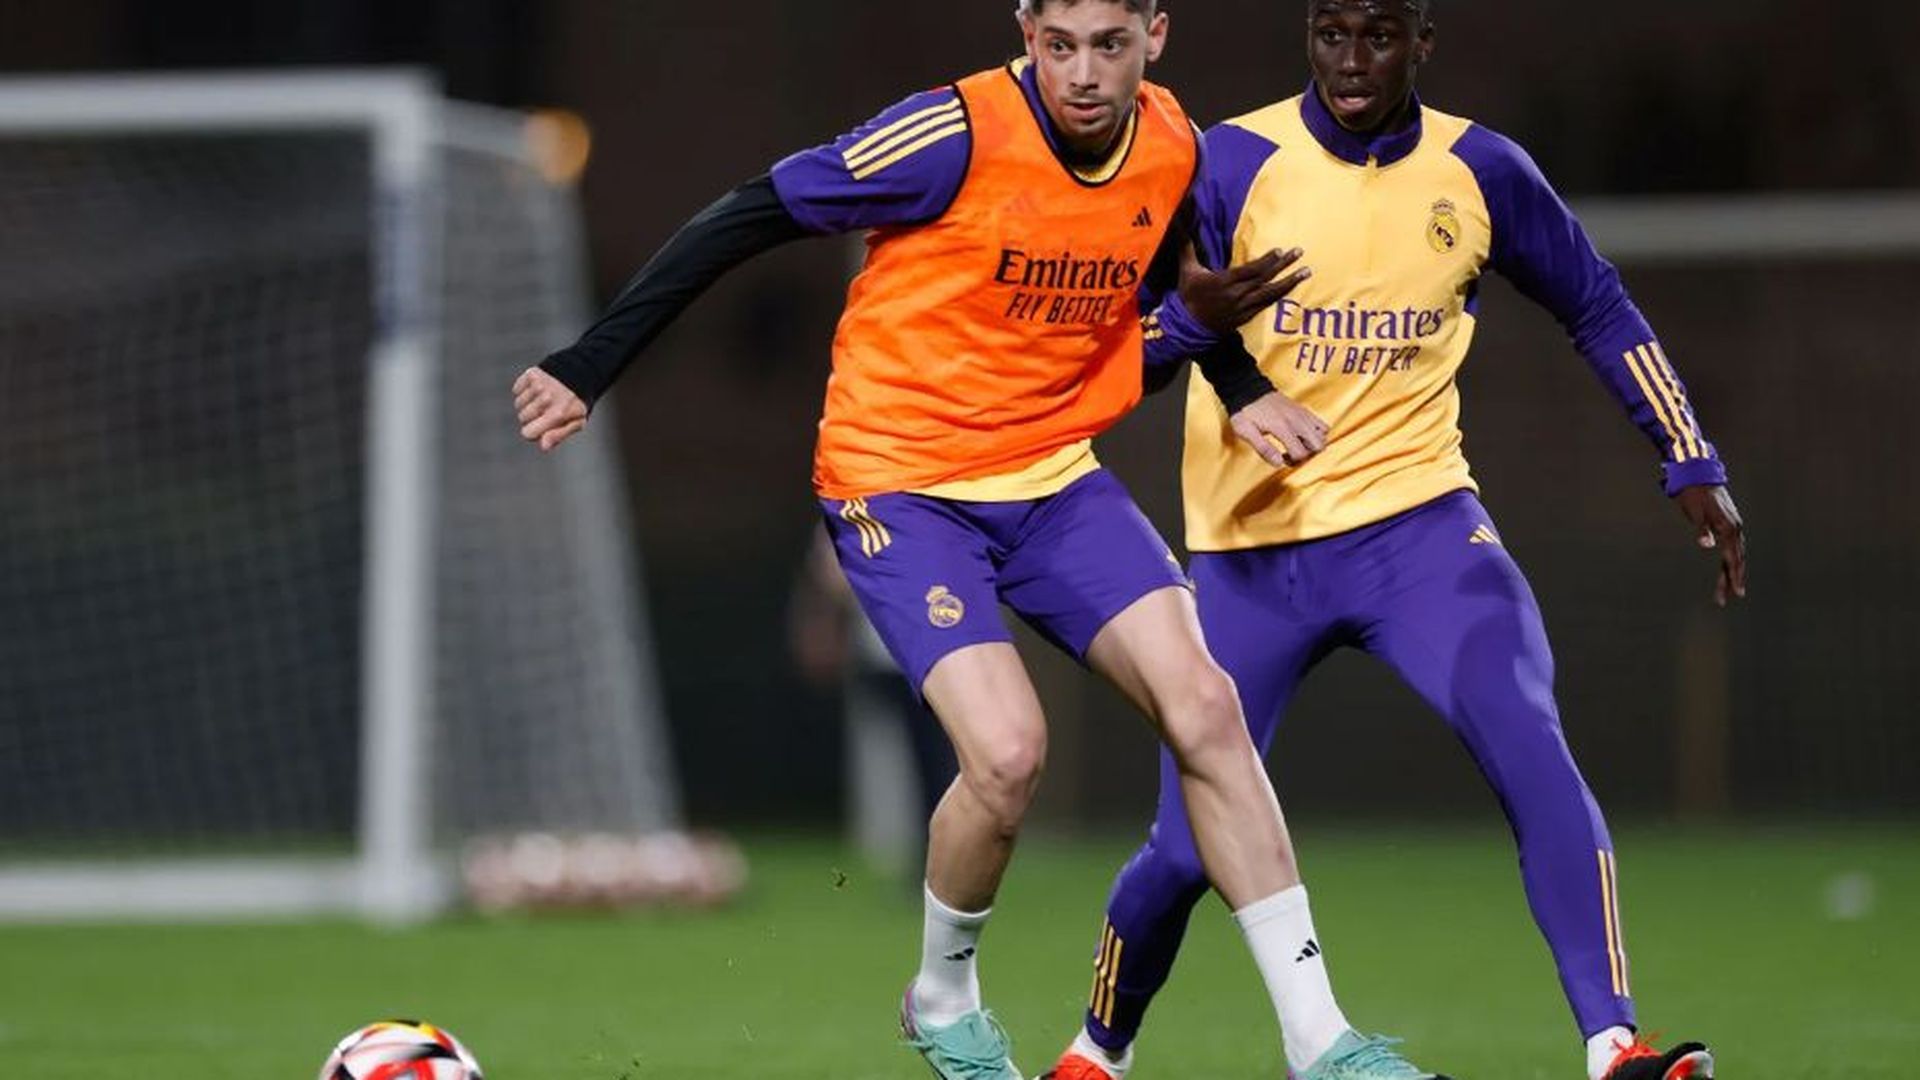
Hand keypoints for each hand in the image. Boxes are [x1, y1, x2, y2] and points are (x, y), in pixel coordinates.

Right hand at [513, 367, 587, 450]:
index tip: (542, 427)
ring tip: (543, 398)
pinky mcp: (531, 374)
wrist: (581, 373)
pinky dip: (524, 390)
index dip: (533, 432)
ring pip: (518, 404)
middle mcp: (546, 399)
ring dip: (528, 403)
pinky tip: (538, 389)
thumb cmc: (577, 402)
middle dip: (532, 417)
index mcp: (557, 414)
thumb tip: (543, 447)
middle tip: (547, 409)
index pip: (527, 433)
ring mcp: (538, 385)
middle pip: (522, 418)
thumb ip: (559, 435)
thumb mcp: (577, 422)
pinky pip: (516, 389)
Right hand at [1177, 244, 1310, 335]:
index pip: (1250, 270)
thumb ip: (1186, 246)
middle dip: (1283, 265)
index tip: (1280, 250)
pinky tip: (1290, 287)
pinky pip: (1265, 305)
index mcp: (1223, 282)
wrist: (1188, 326)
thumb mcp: (1187, 270)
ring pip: (1270, 293)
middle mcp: (1236, 295)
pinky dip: (1278, 296)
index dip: (1266, 260)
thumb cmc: (1188, 295)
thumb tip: (1179, 224)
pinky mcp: (1245, 317)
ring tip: (1306, 272)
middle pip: (1264, 278)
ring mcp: (1242, 308)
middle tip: (1299, 252)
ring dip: (1289, 282)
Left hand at [1230, 390, 1329, 468]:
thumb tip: (1279, 463)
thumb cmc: (1245, 411)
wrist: (1247, 388)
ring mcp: (1301, 414)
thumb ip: (1264, 449)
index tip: (1282, 457)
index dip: (1293, 461)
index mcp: (1282, 427)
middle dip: (1308, 454)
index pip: (1301, 453)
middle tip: (1293, 453)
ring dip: (1313, 443)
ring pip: (1323, 434)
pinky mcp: (1303, 410)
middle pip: (1319, 445)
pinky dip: (1316, 433)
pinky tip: (1301, 435)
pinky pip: (1321, 423)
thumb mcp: (1246, 432)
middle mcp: (1296, 420)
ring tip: (1298, 444)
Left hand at [1674, 484, 1746, 606]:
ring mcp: (1733, 524)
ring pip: (1736, 553)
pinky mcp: (1729, 522)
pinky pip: (1733, 545)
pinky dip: (1732, 558)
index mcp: (1728, 528)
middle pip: (1735, 559)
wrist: (1698, 474)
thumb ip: (1702, 530)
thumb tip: (1707, 544)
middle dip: (1731, 579)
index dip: (1733, 577)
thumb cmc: (1693, 494)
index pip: (1732, 559)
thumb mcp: (1694, 512)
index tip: (1735, 593)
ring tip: (1730, 587)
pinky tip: (1729, 564)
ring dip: (1732, 570)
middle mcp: (1734, 528)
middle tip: (1725, 598)